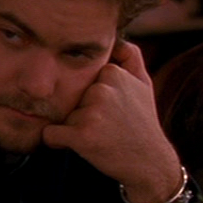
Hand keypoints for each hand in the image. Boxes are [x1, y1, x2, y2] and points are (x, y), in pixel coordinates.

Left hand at [42, 40, 181, 202]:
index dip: (92, 98)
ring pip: (63, 116)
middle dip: (81, 112)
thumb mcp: (144, 84)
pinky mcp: (81, 135)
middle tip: (105, 126)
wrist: (151, 163)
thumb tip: (117, 39)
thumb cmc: (143, 123)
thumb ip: (131, 57)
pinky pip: (51, 134)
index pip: (82, 80)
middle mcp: (102, 89)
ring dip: (73, 128)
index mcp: (113, 73)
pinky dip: (58, 142)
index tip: (109, 111)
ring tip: (98, 137)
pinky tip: (77, 146)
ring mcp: (91, 112)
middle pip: (71, 98)